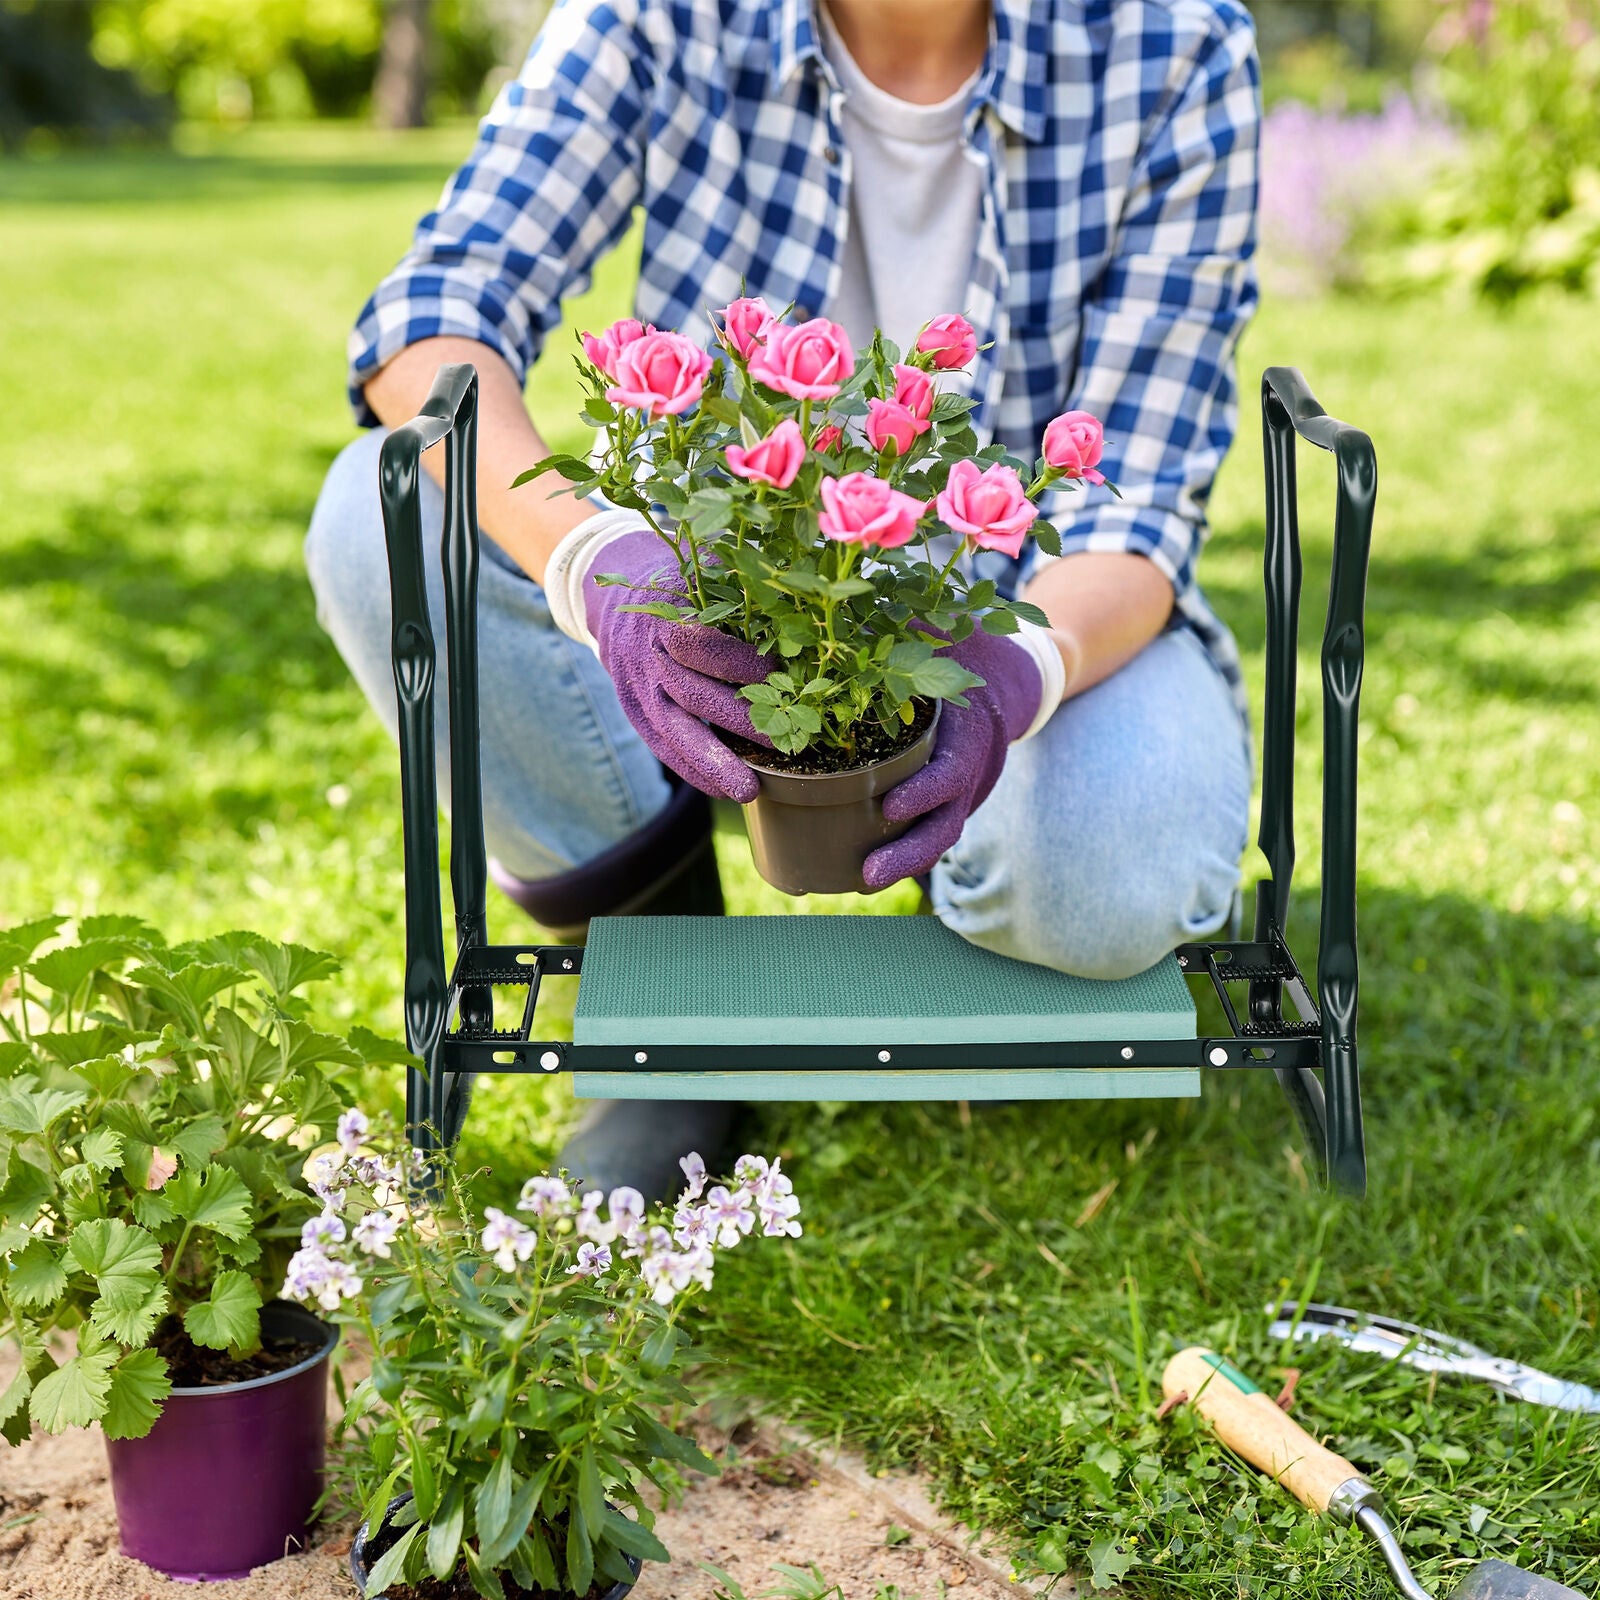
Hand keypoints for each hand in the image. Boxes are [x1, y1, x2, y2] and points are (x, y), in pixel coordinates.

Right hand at [585, 530, 772, 801]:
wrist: (617, 598)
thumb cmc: (680, 582)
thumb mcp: (704, 567)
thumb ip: (742, 582)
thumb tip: (798, 598)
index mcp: (664, 614)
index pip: (699, 644)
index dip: (739, 662)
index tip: (779, 676)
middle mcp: (647, 656)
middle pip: (690, 694)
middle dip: (737, 721)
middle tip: (781, 742)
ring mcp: (637, 689)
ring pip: (673, 730)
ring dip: (712, 763)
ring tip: (749, 792)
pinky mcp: (635, 712)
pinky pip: (662, 747)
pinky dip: (691, 771)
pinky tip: (722, 791)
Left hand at [862, 629, 1044, 888]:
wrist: (1009, 678)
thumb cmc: (963, 649)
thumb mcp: (942, 631)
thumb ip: (906, 631)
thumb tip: (847, 623)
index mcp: (969, 731)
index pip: (950, 770)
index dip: (923, 791)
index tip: (886, 807)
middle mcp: (971, 769)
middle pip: (947, 822)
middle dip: (910, 852)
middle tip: (869, 873)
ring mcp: (964, 791)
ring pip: (940, 836)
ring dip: (905, 862)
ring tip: (863, 881)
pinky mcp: (950, 801)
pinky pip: (931, 831)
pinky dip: (906, 853)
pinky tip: (866, 870)